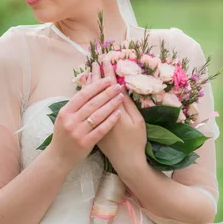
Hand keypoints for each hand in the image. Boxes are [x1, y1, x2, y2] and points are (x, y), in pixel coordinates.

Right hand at [48, 76, 124, 171]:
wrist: (59, 157)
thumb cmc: (63, 135)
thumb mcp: (64, 118)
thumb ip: (75, 104)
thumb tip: (87, 84)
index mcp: (65, 112)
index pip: (82, 95)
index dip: (96, 86)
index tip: (108, 79)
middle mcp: (70, 121)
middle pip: (92, 103)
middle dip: (107, 93)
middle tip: (118, 86)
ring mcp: (78, 132)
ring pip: (98, 115)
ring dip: (111, 104)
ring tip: (121, 96)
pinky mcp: (86, 143)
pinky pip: (101, 129)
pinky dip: (110, 120)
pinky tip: (119, 113)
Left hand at [87, 59, 146, 174]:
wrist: (126, 162)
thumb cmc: (136, 142)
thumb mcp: (137, 122)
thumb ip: (128, 104)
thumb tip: (119, 88)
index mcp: (114, 113)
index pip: (109, 88)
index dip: (108, 74)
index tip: (107, 61)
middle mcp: (100, 117)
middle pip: (96, 91)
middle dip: (97, 75)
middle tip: (97, 61)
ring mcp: (92, 123)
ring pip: (88, 100)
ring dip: (90, 84)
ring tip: (90, 71)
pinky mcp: (89, 128)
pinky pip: (85, 109)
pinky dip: (85, 98)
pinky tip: (86, 90)